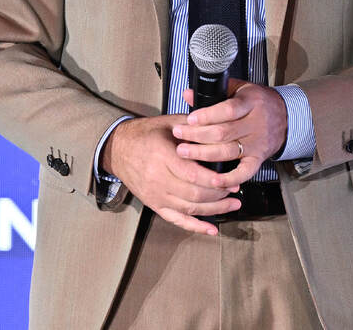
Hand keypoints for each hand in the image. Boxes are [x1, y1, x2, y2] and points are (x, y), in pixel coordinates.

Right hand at [102, 114, 241, 234]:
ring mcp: (156, 195)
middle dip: (218, 195)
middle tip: (235, 190)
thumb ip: (192, 126)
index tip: (230, 178)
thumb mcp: (168, 122)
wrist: (117, 149)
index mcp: (162, 156)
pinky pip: (176, 220)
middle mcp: (158, 178)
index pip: (191, 174)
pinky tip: (211, 229)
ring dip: (213, 209)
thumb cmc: (144, 134)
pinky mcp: (154, 204)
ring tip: (232, 205)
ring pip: (188, 208)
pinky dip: (195, 226)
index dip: (213, 180)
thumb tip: (218, 129)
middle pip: (193, 194)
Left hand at [172, 80, 287, 187]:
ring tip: (184, 152)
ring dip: (204, 154)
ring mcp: (257, 144)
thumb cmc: (258, 101)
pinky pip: (244, 173)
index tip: (189, 119)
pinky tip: (212, 180)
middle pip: (223, 133)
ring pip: (228, 152)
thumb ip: (215, 91)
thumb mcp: (239, 88)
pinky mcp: (258, 159)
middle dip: (197, 135)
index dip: (207, 116)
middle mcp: (255, 124)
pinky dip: (229, 179)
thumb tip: (188, 94)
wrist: (287, 117)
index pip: (228, 110)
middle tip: (179, 135)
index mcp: (251, 102)